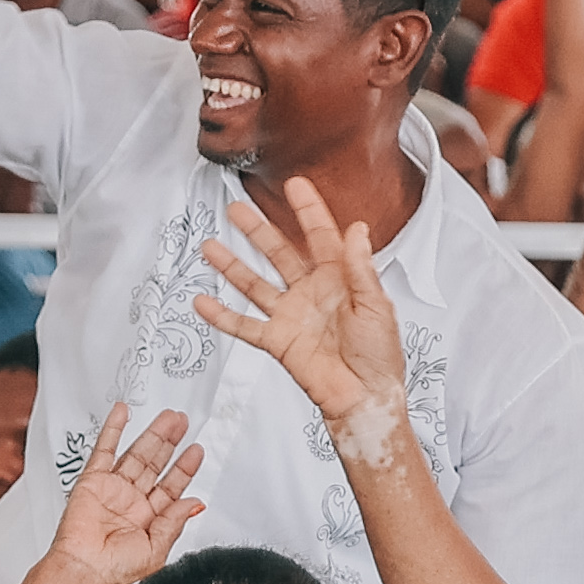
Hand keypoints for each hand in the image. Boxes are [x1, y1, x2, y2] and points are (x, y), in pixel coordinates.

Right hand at [41, 400, 207, 583]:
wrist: (82, 570)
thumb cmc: (114, 570)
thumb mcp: (156, 550)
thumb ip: (175, 522)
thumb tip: (195, 503)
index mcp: (149, 518)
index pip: (171, 486)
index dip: (185, 467)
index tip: (196, 450)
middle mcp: (132, 502)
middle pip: (156, 464)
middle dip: (171, 442)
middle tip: (183, 422)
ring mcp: (113, 489)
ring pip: (136, 453)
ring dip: (152, 433)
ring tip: (168, 417)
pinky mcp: (92, 480)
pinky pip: (104, 449)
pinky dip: (113, 429)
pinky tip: (122, 412)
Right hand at [195, 176, 408, 454]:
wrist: (365, 399)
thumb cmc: (380, 358)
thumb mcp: (377, 307)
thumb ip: (361, 268)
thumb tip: (356, 229)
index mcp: (340, 279)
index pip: (321, 236)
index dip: (308, 210)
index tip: (295, 185)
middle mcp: (312, 293)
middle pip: (279, 253)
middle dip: (258, 230)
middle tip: (238, 208)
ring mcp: (291, 316)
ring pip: (255, 284)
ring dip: (233, 266)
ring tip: (210, 246)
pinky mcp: (278, 341)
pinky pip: (244, 326)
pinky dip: (222, 316)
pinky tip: (203, 302)